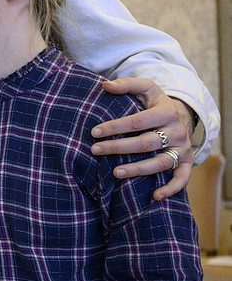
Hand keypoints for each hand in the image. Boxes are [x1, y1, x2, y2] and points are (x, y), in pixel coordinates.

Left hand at [91, 78, 193, 199]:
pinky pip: (182, 178)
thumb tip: (104, 85)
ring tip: (115, 173)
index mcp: (166, 112)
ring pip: (161, 162)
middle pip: (145, 143)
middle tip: (95, 150)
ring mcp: (183, 148)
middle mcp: (177, 131)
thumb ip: (126, 84)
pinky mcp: (187, 162)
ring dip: (138, 169)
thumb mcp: (146, 88)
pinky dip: (171, 188)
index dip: (115, 126)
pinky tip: (155, 196)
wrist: (182, 116)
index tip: (94, 132)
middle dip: (118, 147)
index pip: (137, 121)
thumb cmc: (155, 103)